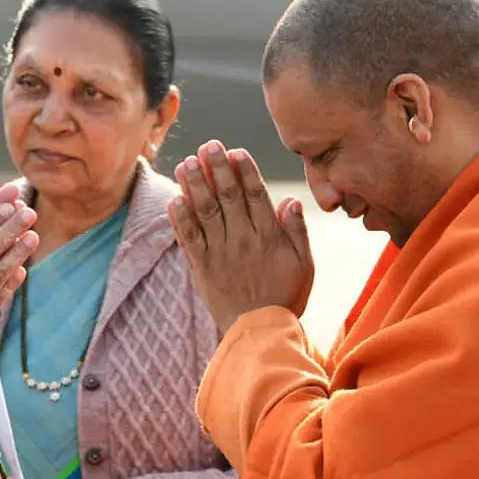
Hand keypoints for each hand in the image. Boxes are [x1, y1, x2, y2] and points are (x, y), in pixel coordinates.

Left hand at [167, 140, 314, 331]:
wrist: (260, 332)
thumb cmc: (286, 297)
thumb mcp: (304, 265)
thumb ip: (297, 232)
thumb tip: (291, 201)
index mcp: (268, 236)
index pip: (255, 195)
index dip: (244, 170)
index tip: (235, 151)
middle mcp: (242, 239)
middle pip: (227, 196)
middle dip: (217, 168)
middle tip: (207, 145)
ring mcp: (219, 252)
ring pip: (205, 212)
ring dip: (194, 185)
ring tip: (186, 162)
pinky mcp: (201, 267)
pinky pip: (188, 238)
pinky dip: (179, 218)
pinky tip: (174, 198)